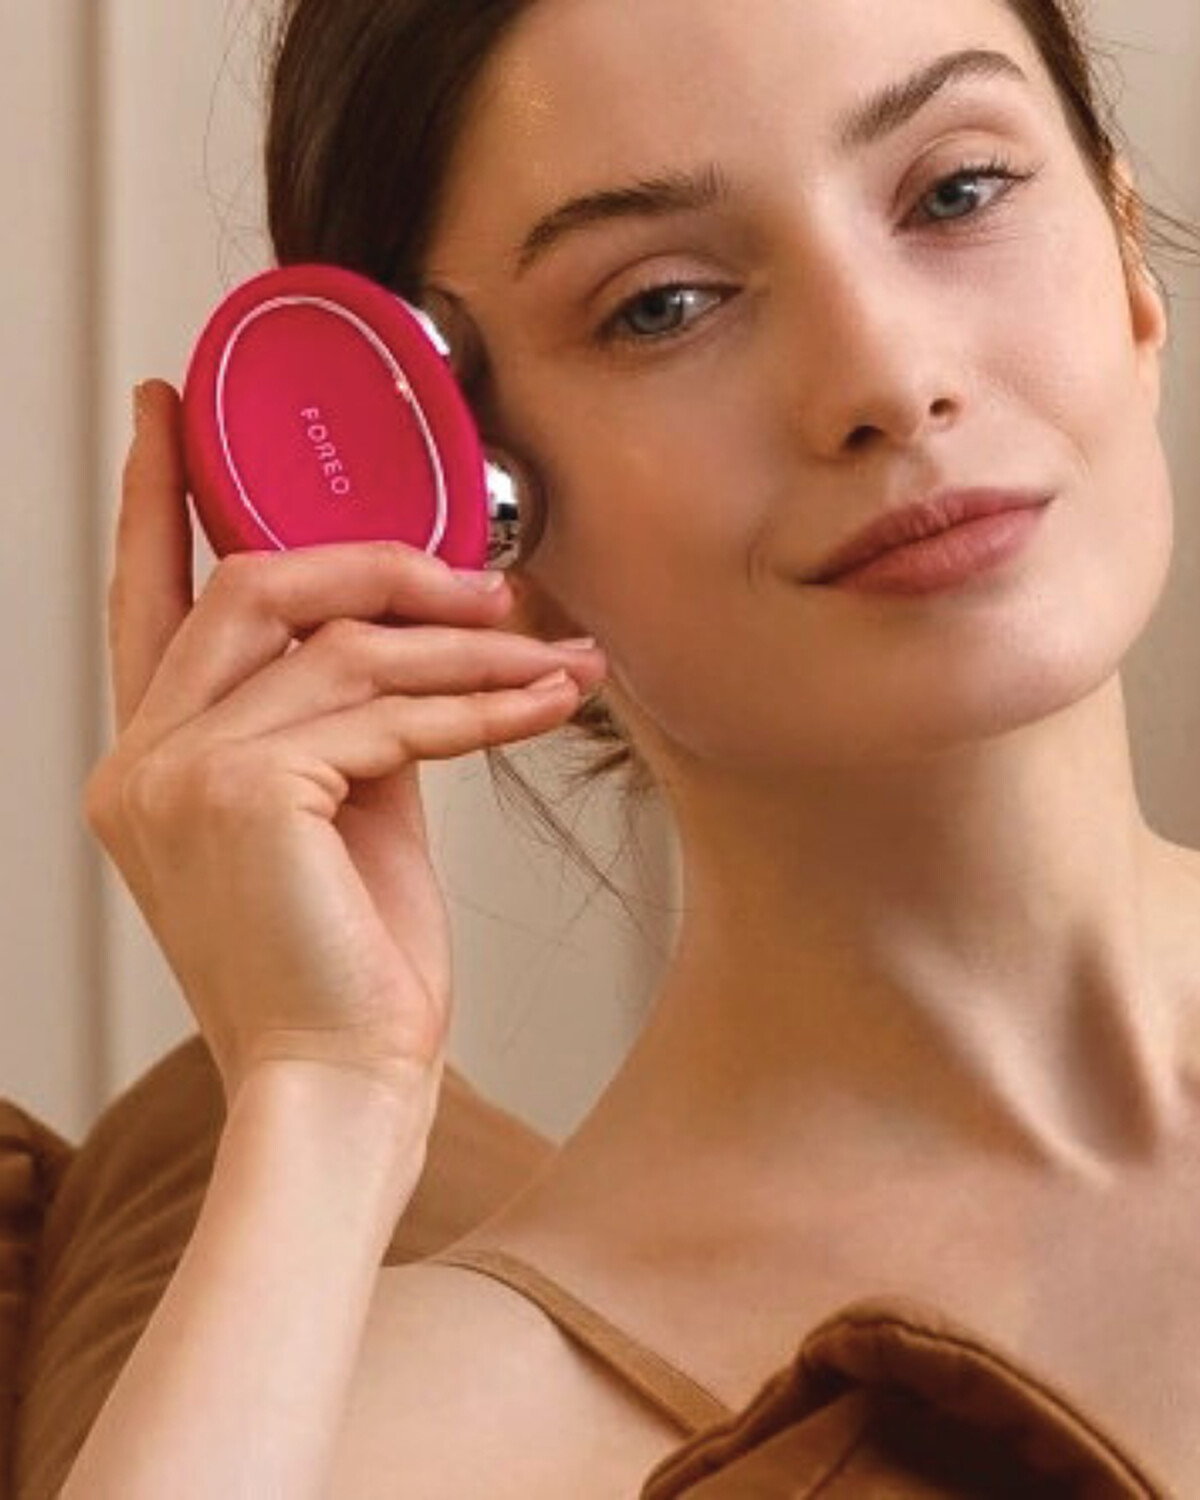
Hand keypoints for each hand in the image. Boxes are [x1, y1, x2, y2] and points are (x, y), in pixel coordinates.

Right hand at [82, 380, 607, 1107]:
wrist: (341, 1086)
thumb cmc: (346, 966)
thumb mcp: (341, 814)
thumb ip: (349, 716)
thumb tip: (415, 636)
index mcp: (153, 758)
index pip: (148, 597)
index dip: (155, 496)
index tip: (170, 410)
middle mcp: (143, 757)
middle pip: (255, 587)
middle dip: (380, 565)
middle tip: (477, 578)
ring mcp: (181, 774)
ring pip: (344, 647)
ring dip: (467, 645)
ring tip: (550, 654)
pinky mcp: (247, 794)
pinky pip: (388, 712)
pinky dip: (481, 704)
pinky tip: (548, 698)